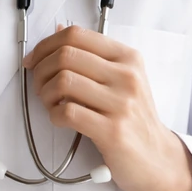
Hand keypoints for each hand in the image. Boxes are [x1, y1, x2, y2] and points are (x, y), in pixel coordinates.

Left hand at [23, 24, 191, 190]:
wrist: (157, 158)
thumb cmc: (134, 118)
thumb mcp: (122, 79)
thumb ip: (92, 56)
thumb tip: (57, 32)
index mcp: (128, 58)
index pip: (77, 35)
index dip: (46, 45)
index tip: (34, 60)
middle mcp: (127, 76)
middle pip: (66, 55)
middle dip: (41, 70)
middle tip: (39, 85)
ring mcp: (122, 103)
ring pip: (63, 81)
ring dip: (45, 93)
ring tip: (50, 103)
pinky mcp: (112, 131)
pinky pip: (67, 112)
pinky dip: (54, 115)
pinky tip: (60, 118)